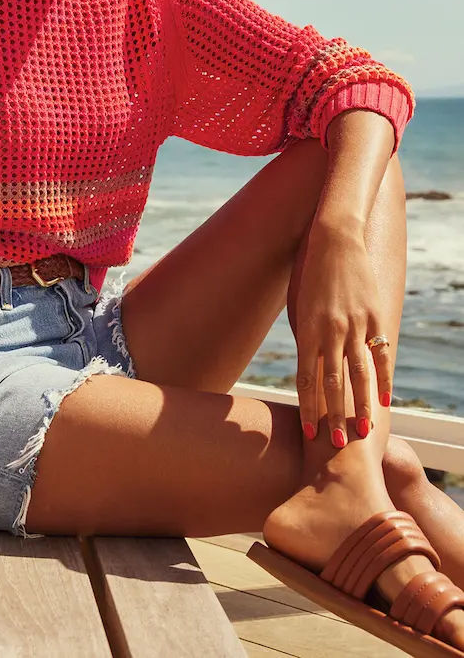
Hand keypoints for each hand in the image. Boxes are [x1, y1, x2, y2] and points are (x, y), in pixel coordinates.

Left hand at [294, 226, 392, 447]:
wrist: (334, 239)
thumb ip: (307, 339)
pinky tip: (383, 401)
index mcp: (308, 330)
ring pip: (359, 373)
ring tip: (362, 430)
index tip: (310, 432)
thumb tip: (310, 369)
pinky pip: (380, 354)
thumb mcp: (300, 307)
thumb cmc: (309, 274)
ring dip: (360, 405)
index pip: (306, 379)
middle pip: (333, 383)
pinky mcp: (374, 317)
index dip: (309, 407)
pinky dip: (382, 379)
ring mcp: (355, 324)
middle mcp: (331, 331)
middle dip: (333, 415)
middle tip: (335, 445)